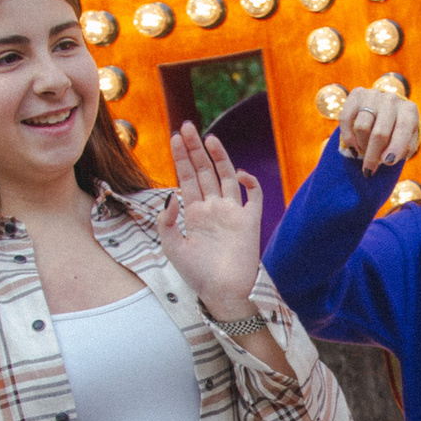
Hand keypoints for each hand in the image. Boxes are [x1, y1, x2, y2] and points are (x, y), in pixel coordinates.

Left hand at [161, 122, 264, 317]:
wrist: (222, 293)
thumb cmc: (196, 274)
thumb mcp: (172, 247)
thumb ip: (166, 221)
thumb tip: (171, 194)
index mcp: (195, 213)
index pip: (186, 177)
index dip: (181, 157)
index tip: (175, 137)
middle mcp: (213, 208)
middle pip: (204, 171)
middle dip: (195, 149)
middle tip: (186, 126)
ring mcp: (233, 213)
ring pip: (227, 177)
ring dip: (218, 157)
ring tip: (206, 138)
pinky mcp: (250, 221)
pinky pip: (254, 196)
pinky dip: (250, 182)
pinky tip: (239, 173)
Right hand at [335, 92, 419, 175]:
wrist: (385, 110)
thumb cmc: (397, 131)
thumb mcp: (407, 141)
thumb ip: (403, 150)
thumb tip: (388, 158)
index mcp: (409, 111)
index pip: (403, 128)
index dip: (395, 147)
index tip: (387, 163)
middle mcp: (392, 100)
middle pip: (379, 133)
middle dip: (373, 155)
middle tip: (369, 170)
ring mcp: (373, 95)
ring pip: (361, 127)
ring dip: (362, 146)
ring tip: (365, 152)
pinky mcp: (357, 94)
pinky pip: (346, 119)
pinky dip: (348, 137)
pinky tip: (353, 148)